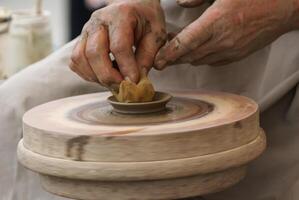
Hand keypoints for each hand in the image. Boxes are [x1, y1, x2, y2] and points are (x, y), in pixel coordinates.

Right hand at [70, 0, 165, 87]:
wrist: (133, 6)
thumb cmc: (146, 19)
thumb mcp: (156, 34)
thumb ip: (148, 56)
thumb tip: (138, 79)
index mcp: (121, 15)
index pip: (119, 45)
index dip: (126, 67)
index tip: (134, 81)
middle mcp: (99, 21)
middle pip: (94, 52)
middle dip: (108, 76)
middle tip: (123, 87)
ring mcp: (86, 30)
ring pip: (80, 58)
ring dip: (96, 77)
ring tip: (114, 82)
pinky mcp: (80, 40)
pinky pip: (76, 61)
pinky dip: (87, 74)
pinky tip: (103, 76)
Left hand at [154, 0, 298, 68]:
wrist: (285, 9)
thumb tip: (181, 3)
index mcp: (216, 22)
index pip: (185, 44)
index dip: (169, 54)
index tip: (157, 62)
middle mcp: (221, 41)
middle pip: (189, 56)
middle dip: (173, 59)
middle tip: (160, 59)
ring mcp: (230, 51)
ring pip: (200, 61)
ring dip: (186, 59)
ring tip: (176, 54)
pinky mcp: (237, 56)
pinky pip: (213, 62)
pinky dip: (201, 59)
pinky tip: (197, 52)